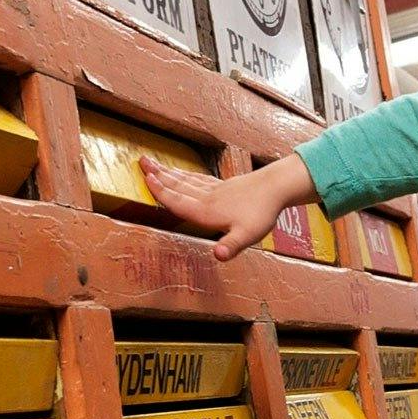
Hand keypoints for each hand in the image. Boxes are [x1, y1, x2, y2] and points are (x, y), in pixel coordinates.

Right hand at [140, 152, 311, 261]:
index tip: (146, 179)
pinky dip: (185, 176)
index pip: (178, 201)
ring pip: (185, 180)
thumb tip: (217, 256)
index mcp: (207, 211)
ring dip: (168, 173)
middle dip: (159, 176)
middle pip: (178, 186)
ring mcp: (214, 190)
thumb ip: (230, 246)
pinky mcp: (222, 186)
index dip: (161, 192)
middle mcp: (207, 198)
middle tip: (141, 162)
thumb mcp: (248, 235)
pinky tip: (181, 174)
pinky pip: (197, 179)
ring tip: (154, 164)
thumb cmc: (262, 213)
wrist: (276, 188)